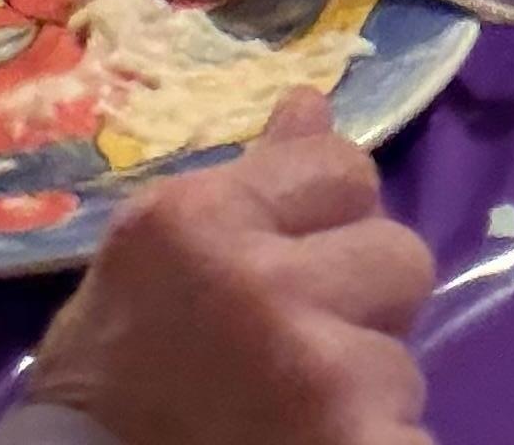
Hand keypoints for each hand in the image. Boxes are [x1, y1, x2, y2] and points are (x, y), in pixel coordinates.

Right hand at [24, 92, 434, 444]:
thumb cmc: (105, 382)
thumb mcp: (149, 264)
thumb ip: (241, 185)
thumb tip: (311, 102)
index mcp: (197, 221)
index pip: (345, 166)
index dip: (330, 220)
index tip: (293, 263)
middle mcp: (260, 285)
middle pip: (400, 254)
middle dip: (361, 302)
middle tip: (297, 351)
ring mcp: (315, 371)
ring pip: (404, 358)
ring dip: (362, 388)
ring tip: (290, 412)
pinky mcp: (351, 443)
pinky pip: (408, 436)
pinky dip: (377, 442)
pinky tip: (327, 443)